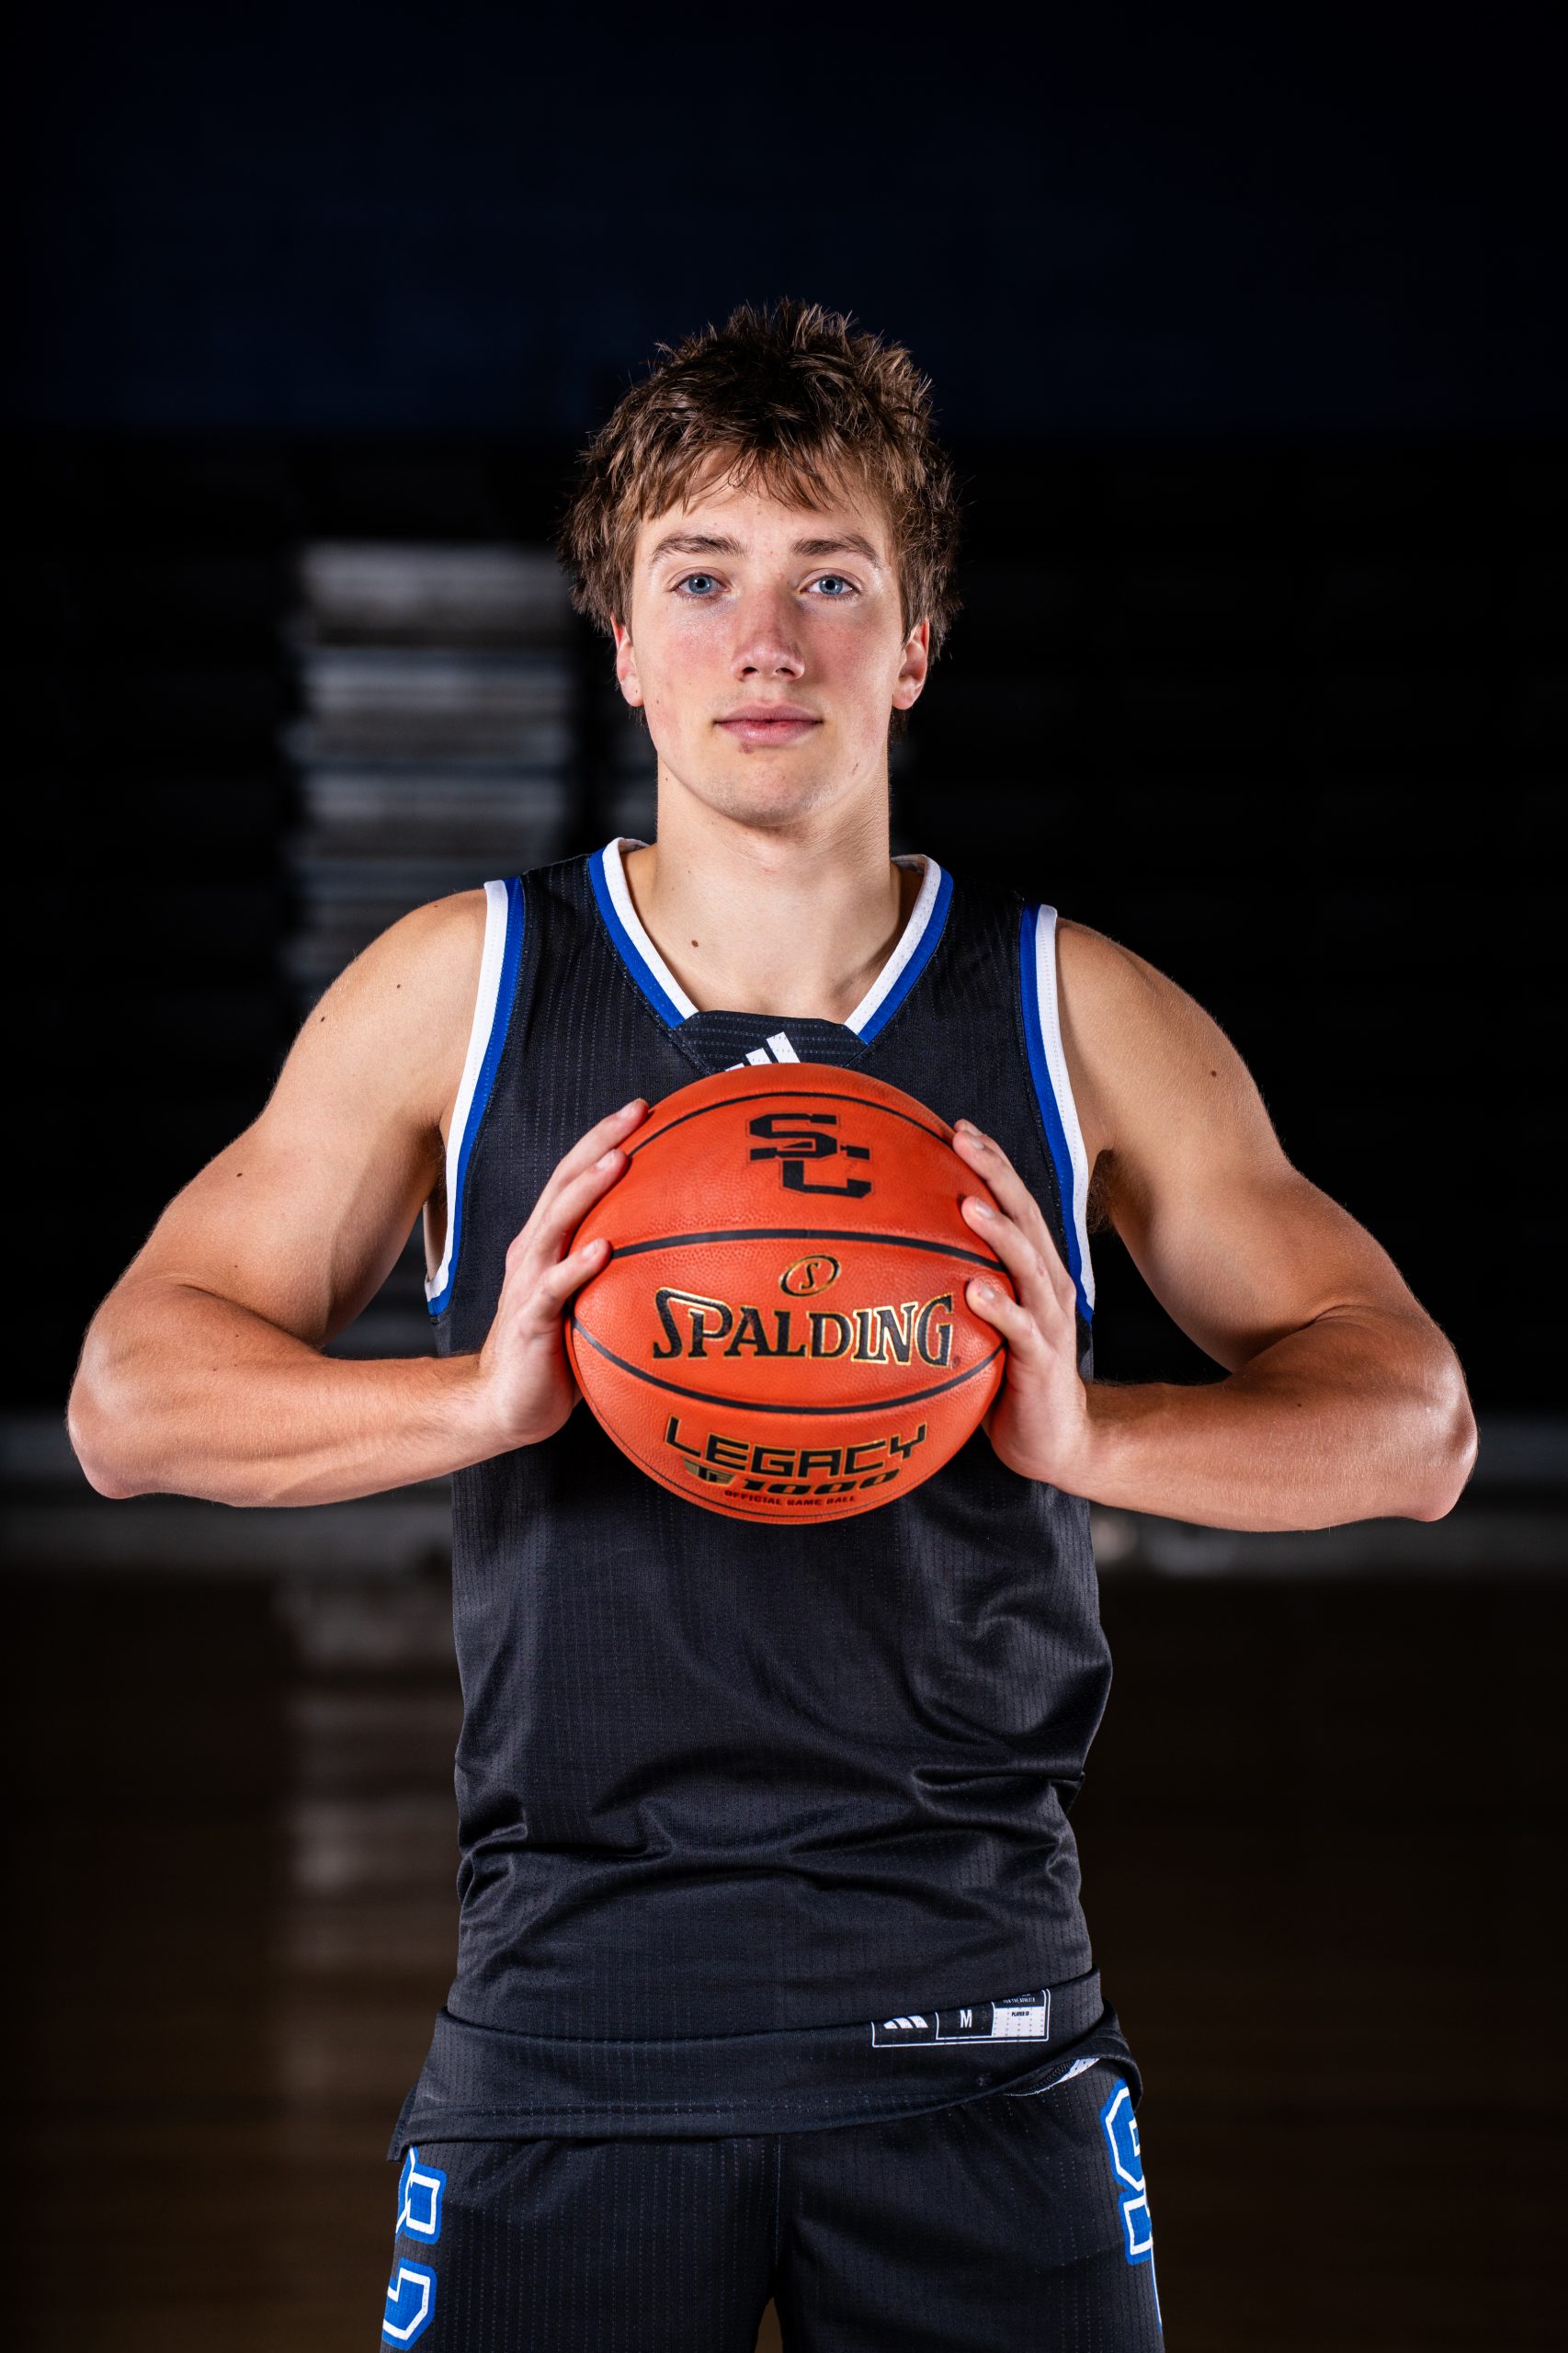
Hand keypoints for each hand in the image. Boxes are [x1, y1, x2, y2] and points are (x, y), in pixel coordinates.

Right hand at [468, 1097, 646, 1450]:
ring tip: (619, 1160)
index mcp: (548, 1243)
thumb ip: (621, 1271)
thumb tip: (685, 1251)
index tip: (643, 1108)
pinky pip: (553, 1290)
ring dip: (587, 1190)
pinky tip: (602, 1250)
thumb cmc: (556, 1352)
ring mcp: (529, 1285)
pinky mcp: (531, 1323)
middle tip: (636, 1112)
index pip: (574, 1177)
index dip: (603, 1139)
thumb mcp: (590, 1301)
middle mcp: (534, 1253)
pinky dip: (576, 1267)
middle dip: (599, 1143)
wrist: (505, 1404)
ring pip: (556, 1225)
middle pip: (563, 1184)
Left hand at [951, 1119, 1093, 1491]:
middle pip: (1025, 1217)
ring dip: (999, 1233)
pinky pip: (1020, 1329)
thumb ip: (955, 1283)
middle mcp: (1047, 1284)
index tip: (956, 1128)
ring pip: (1027, 1264)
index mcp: (1033, 1269)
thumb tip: (889, 1254)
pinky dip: (1000, 1307)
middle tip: (961, 1141)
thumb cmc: (1005, 1376)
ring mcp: (1047, 1321)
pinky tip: (975, 1290)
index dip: (991, 1162)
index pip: (1014, 1203)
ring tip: (968, 1207)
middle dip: (994, 1174)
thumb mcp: (980, 1320)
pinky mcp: (1041, 1360)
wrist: (1054, 1440)